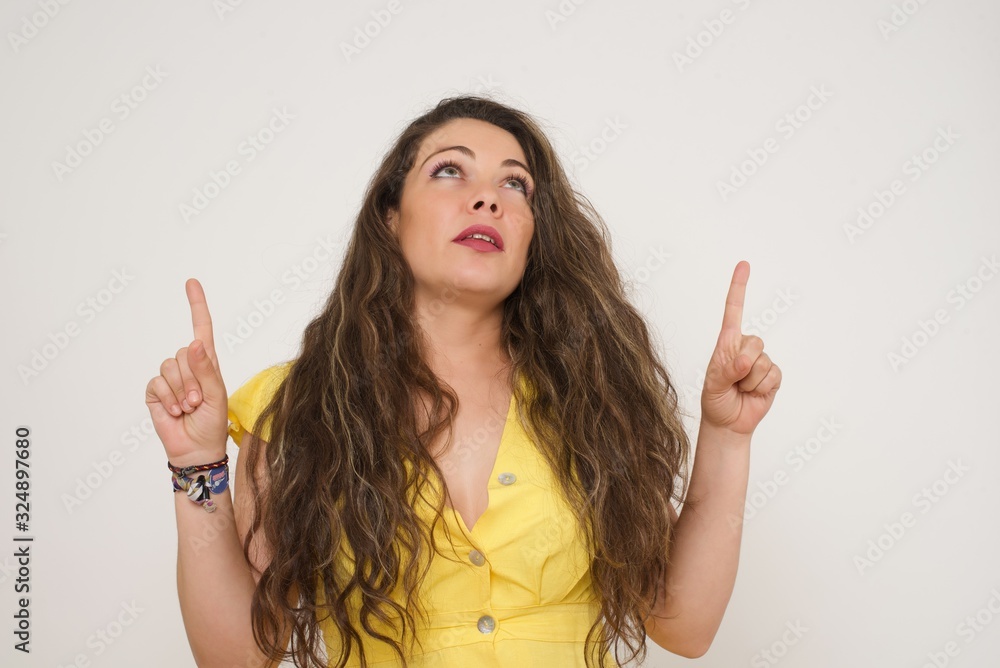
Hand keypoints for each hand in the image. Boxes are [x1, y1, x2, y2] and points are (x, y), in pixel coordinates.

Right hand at [144, 279, 228, 465]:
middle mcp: (188, 366)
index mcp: (207, 362)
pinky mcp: (154, 391)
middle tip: (199, 400)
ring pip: (170, 367)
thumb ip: (205, 368)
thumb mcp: (217, 394)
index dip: (196, 305)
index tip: (191, 283)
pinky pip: (157, 383)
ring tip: (189, 407)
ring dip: (182, 390)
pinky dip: (168, 398)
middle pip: (183, 352)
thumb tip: (193, 342)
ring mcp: (170, 378)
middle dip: (193, 378)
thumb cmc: (213, 422)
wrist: (196, 448)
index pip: (201, 328)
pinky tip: (176, 411)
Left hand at [700, 261, 780, 435]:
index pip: (734, 310)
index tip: (744, 265)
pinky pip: (773, 375)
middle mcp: (745, 347)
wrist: (728, 422)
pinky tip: (753, 393)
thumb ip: (727, 369)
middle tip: (732, 381)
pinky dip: (761, 388)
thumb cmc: (716, 399)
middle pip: (754, 342)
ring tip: (740, 389)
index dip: (739, 287)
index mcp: (727, 342)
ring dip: (749, 381)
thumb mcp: (713, 383)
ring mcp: (761, 360)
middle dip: (742, 365)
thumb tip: (745, 360)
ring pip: (762, 362)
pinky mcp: (773, 375)